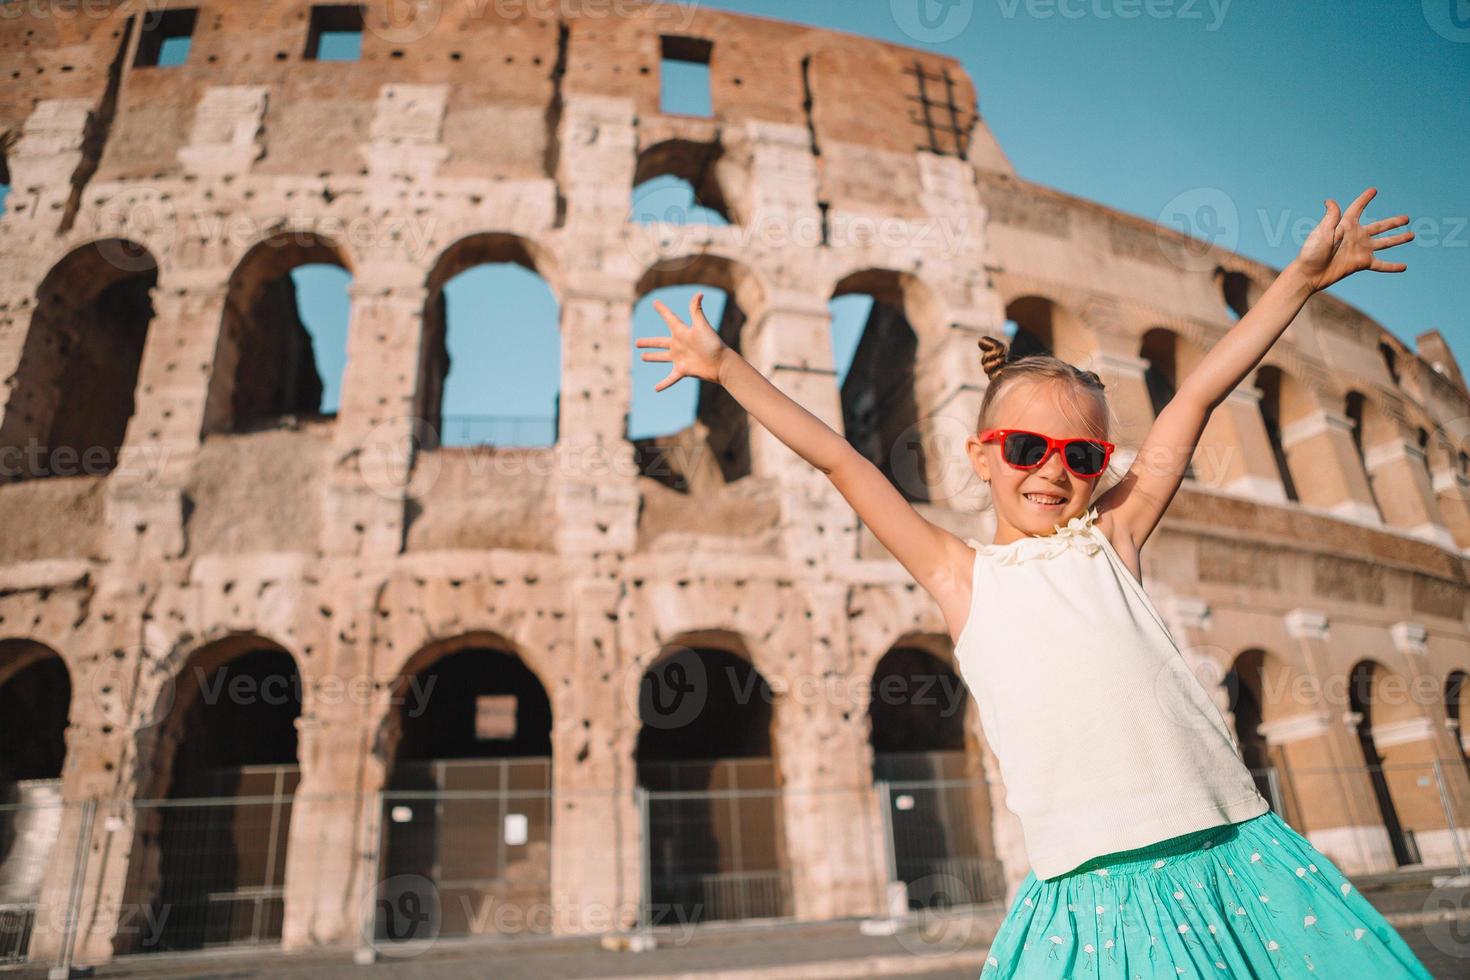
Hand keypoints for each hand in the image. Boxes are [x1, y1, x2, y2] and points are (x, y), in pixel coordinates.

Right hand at [636, 292, 730, 390]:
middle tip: (636, 342)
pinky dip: (664, 383)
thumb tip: (699, 293)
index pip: (669, 318)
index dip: (662, 310)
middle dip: (648, 342)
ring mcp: (680, 358)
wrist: (721, 363)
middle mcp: (679, 344)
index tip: (655, 302)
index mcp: (682, 332)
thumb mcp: (702, 326)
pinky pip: (671, 378)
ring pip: (662, 357)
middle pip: (659, 342)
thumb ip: (696, 310)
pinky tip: (656, 389)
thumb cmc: (712, 343)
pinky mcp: (683, 370)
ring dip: (652, 357)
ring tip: (642, 357)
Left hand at [1294, 187, 1412, 291]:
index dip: (1365, 199)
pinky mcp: (1361, 263)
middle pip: (1379, 226)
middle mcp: (1356, 236)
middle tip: (1406, 218)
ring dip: (1398, 239)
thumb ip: (1331, 217)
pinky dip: (1392, 266)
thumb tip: (1330, 201)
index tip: (1373, 190)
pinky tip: (1404, 267)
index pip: (1358, 208)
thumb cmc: (1312, 252)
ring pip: (1384, 243)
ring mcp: (1360, 250)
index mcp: (1345, 225)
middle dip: (1393, 222)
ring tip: (1412, 235)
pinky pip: (1381, 265)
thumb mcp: (1322, 232)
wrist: (1309, 274)